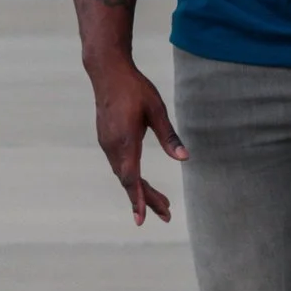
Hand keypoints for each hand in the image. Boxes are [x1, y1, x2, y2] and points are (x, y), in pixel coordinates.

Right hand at [90, 60, 187, 223]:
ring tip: (161, 201)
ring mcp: (107, 143)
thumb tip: (184, 159)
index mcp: (125, 141)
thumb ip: (169, 137)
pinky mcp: (106, 138)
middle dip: (146, 199)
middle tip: (166, 215)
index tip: (141, 219)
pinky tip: (140, 180)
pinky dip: (131, 177)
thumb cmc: (134, 88)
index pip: (130, 178)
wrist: (107, 71)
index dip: (137, 199)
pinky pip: (118, 165)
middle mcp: (112, 146)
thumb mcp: (156, 110)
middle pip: (128, 180)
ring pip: (123, 174)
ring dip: (140, 189)